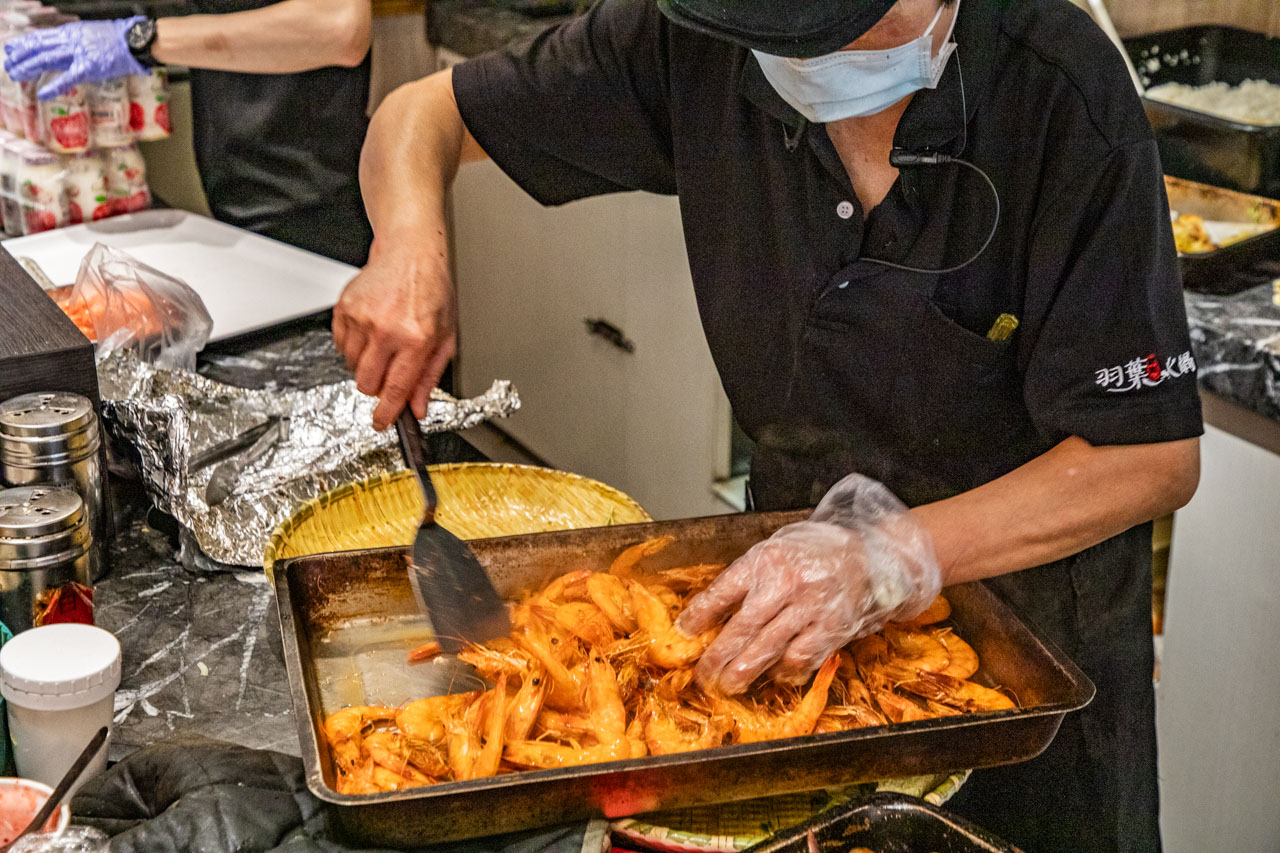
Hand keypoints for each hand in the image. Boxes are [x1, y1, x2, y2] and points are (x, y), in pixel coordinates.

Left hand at [4, 17, 148, 99]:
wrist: (135, 40)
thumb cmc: (120, 38)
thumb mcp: (92, 33)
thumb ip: (78, 40)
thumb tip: (68, 47)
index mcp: (71, 32)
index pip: (41, 37)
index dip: (24, 43)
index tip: (11, 49)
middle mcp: (70, 41)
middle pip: (39, 48)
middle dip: (20, 57)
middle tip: (8, 65)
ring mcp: (79, 54)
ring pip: (46, 60)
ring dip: (28, 68)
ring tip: (15, 75)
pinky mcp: (90, 67)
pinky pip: (68, 78)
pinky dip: (54, 86)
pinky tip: (42, 94)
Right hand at [332, 239, 455, 429]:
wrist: (410, 254)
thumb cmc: (432, 291)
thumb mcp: (445, 337)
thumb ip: (429, 376)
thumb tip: (418, 408)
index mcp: (416, 339)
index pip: (396, 388)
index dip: (387, 412)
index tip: (381, 423)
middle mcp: (387, 329)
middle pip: (367, 383)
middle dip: (377, 386)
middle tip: (389, 371)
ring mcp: (362, 318)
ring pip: (351, 366)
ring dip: (365, 364)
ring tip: (384, 342)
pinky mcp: (345, 309)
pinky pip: (340, 345)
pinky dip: (353, 345)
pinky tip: (371, 330)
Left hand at [677, 473, 940, 693]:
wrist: (870, 554)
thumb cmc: (815, 552)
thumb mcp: (775, 550)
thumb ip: (748, 578)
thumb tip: (712, 613)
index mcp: (767, 559)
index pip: (723, 590)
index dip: (700, 615)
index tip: (684, 632)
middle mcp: (787, 584)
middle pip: (742, 628)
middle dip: (717, 656)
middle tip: (703, 676)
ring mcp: (811, 609)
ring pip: (769, 649)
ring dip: (745, 672)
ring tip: (729, 685)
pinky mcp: (831, 629)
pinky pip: (801, 659)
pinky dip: (784, 673)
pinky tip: (774, 677)